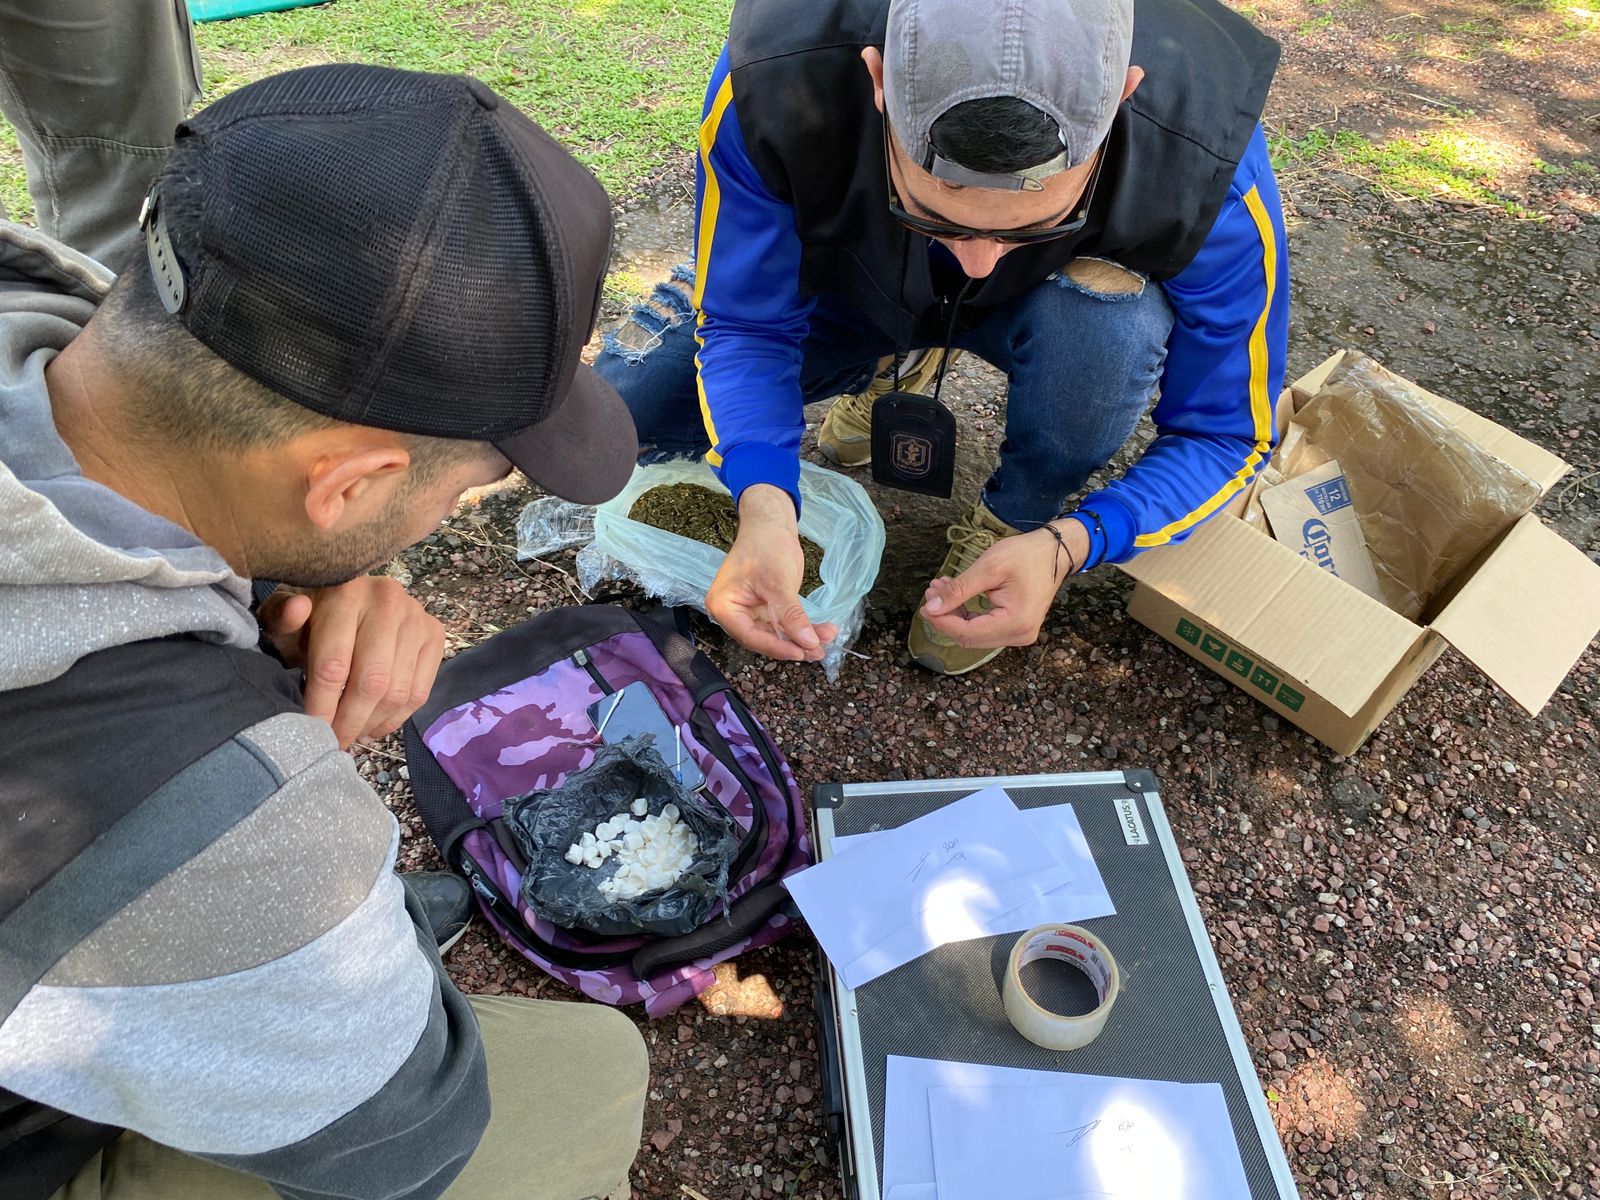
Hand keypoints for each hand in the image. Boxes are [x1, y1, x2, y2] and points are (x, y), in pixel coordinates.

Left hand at [257, 577, 446, 748]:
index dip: (322, 705)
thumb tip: (297, 610)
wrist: (349, 597)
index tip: (312, 731)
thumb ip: (281, 619)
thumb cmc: (311, 617)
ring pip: (399, 691)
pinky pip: (420, 691)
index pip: (334, 664)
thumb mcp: (285, 618)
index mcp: (345, 593)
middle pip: (372, 682)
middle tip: (334, 742)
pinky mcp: (435, 634)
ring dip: (373, 723)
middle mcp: (388, 600)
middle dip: (350, 721)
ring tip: (353, 733)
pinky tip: (375, 723)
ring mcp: (417, 618)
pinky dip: (397, 717)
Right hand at [705, 484, 837, 661]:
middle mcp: (734, 614)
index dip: (777, 647)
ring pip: (777, 634)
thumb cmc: (765, 545)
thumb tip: (808, 643)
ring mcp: (750, 612)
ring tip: (827, 640)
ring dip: (802, 638)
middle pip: (764, 639)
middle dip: (793, 645)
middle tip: (819, 650)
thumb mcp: (778, 581)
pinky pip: (784, 624)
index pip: (750, 636)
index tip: (802, 652)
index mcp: (724, 606)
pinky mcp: (766, 609)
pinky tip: (822, 630)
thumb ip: (791, 615)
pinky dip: (803, 627)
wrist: (771, 524)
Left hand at [918, 520, 1086, 649]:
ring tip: (941, 588)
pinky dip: (967, 614)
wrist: (1055, 552)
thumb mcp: (988, 567)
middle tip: (932, 590)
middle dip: (946, 616)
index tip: (925, 603)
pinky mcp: (1016, 629)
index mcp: (1016, 623)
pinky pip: (984, 628)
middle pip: (970, 637)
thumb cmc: (1025, 555)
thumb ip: (958, 590)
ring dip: (954, 614)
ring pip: (975, 634)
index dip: (942, 621)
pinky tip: (956, 595)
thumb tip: (931, 607)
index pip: (967, 632)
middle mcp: (1020, 635)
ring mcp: (1019, 634)